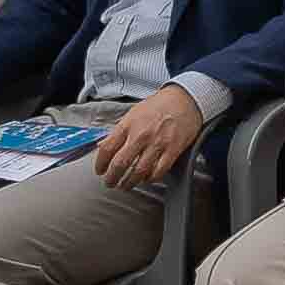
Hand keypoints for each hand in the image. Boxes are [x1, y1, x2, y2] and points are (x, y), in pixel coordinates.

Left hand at [90, 85, 211, 191]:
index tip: (100, 170)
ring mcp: (157, 144)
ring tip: (126, 185)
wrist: (185, 100)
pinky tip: (146, 179)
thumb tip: (104, 145)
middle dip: (112, 178)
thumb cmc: (159, 105)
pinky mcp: (172, 150)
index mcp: (128, 125)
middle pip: (120, 164)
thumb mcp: (133, 113)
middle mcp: (141, 135)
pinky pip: (159, 171)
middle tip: (110, 182)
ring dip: (129, 182)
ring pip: (138, 172)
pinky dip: (150, 179)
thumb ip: (119, 131)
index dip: (100, 163)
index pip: (107, 149)